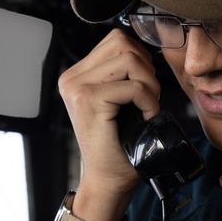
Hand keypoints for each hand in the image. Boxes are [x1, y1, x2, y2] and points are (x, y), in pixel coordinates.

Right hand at [58, 29, 161, 201]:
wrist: (108, 180)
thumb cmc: (120, 146)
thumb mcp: (121, 101)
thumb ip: (125, 73)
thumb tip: (146, 50)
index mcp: (78, 75)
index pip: (117, 40)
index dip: (141, 60)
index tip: (143, 89)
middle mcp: (72, 78)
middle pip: (123, 43)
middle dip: (146, 69)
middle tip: (147, 98)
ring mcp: (77, 88)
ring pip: (130, 59)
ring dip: (149, 84)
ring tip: (145, 107)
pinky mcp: (88, 100)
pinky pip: (134, 86)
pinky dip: (149, 101)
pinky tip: (145, 117)